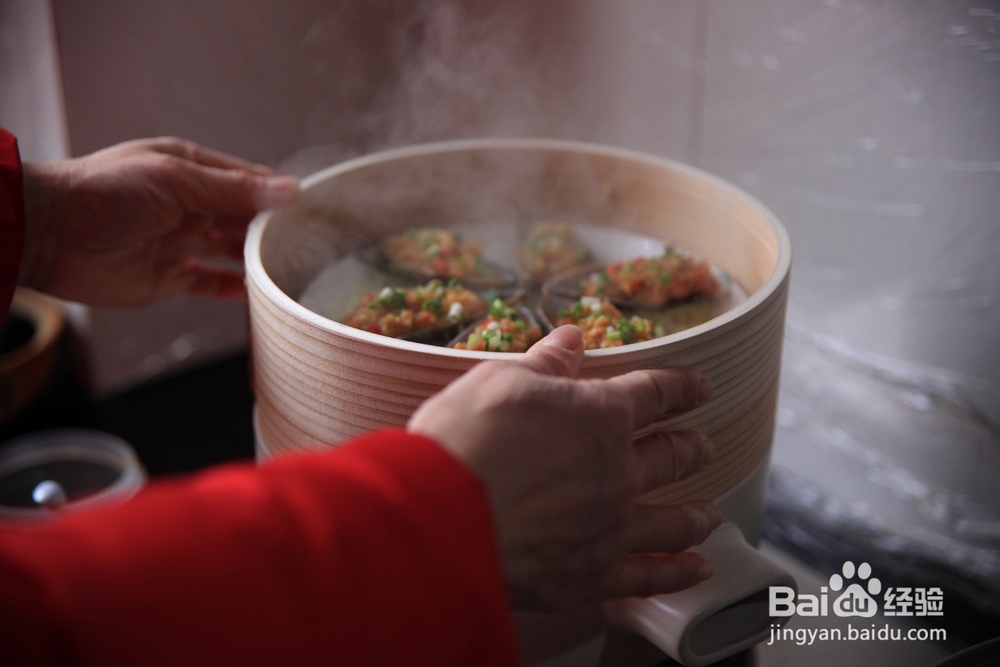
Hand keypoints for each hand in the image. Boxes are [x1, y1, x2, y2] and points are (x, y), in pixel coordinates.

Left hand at [19, 137, 299, 305]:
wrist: (49, 236)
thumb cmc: (105, 194)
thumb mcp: (175, 180)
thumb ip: (233, 190)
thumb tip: (288, 191)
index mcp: (188, 170)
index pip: (246, 181)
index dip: (279, 194)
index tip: (313, 208)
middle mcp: (186, 205)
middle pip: (242, 218)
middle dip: (273, 229)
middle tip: (311, 243)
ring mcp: (178, 242)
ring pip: (230, 251)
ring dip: (256, 259)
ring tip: (291, 269)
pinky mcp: (167, 277)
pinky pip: (209, 283)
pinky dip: (233, 289)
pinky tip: (258, 293)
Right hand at [409, 326, 721, 610]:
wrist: (438, 518)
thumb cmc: (462, 441)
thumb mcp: (498, 382)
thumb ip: (544, 364)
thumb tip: (570, 339)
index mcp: (601, 415)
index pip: (656, 393)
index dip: (683, 387)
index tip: (700, 388)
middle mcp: (619, 472)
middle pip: (672, 456)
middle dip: (692, 449)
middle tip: (705, 447)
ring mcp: (611, 527)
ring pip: (673, 521)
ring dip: (697, 515)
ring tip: (711, 516)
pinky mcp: (591, 575)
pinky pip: (648, 576)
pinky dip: (677, 573)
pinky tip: (695, 572)